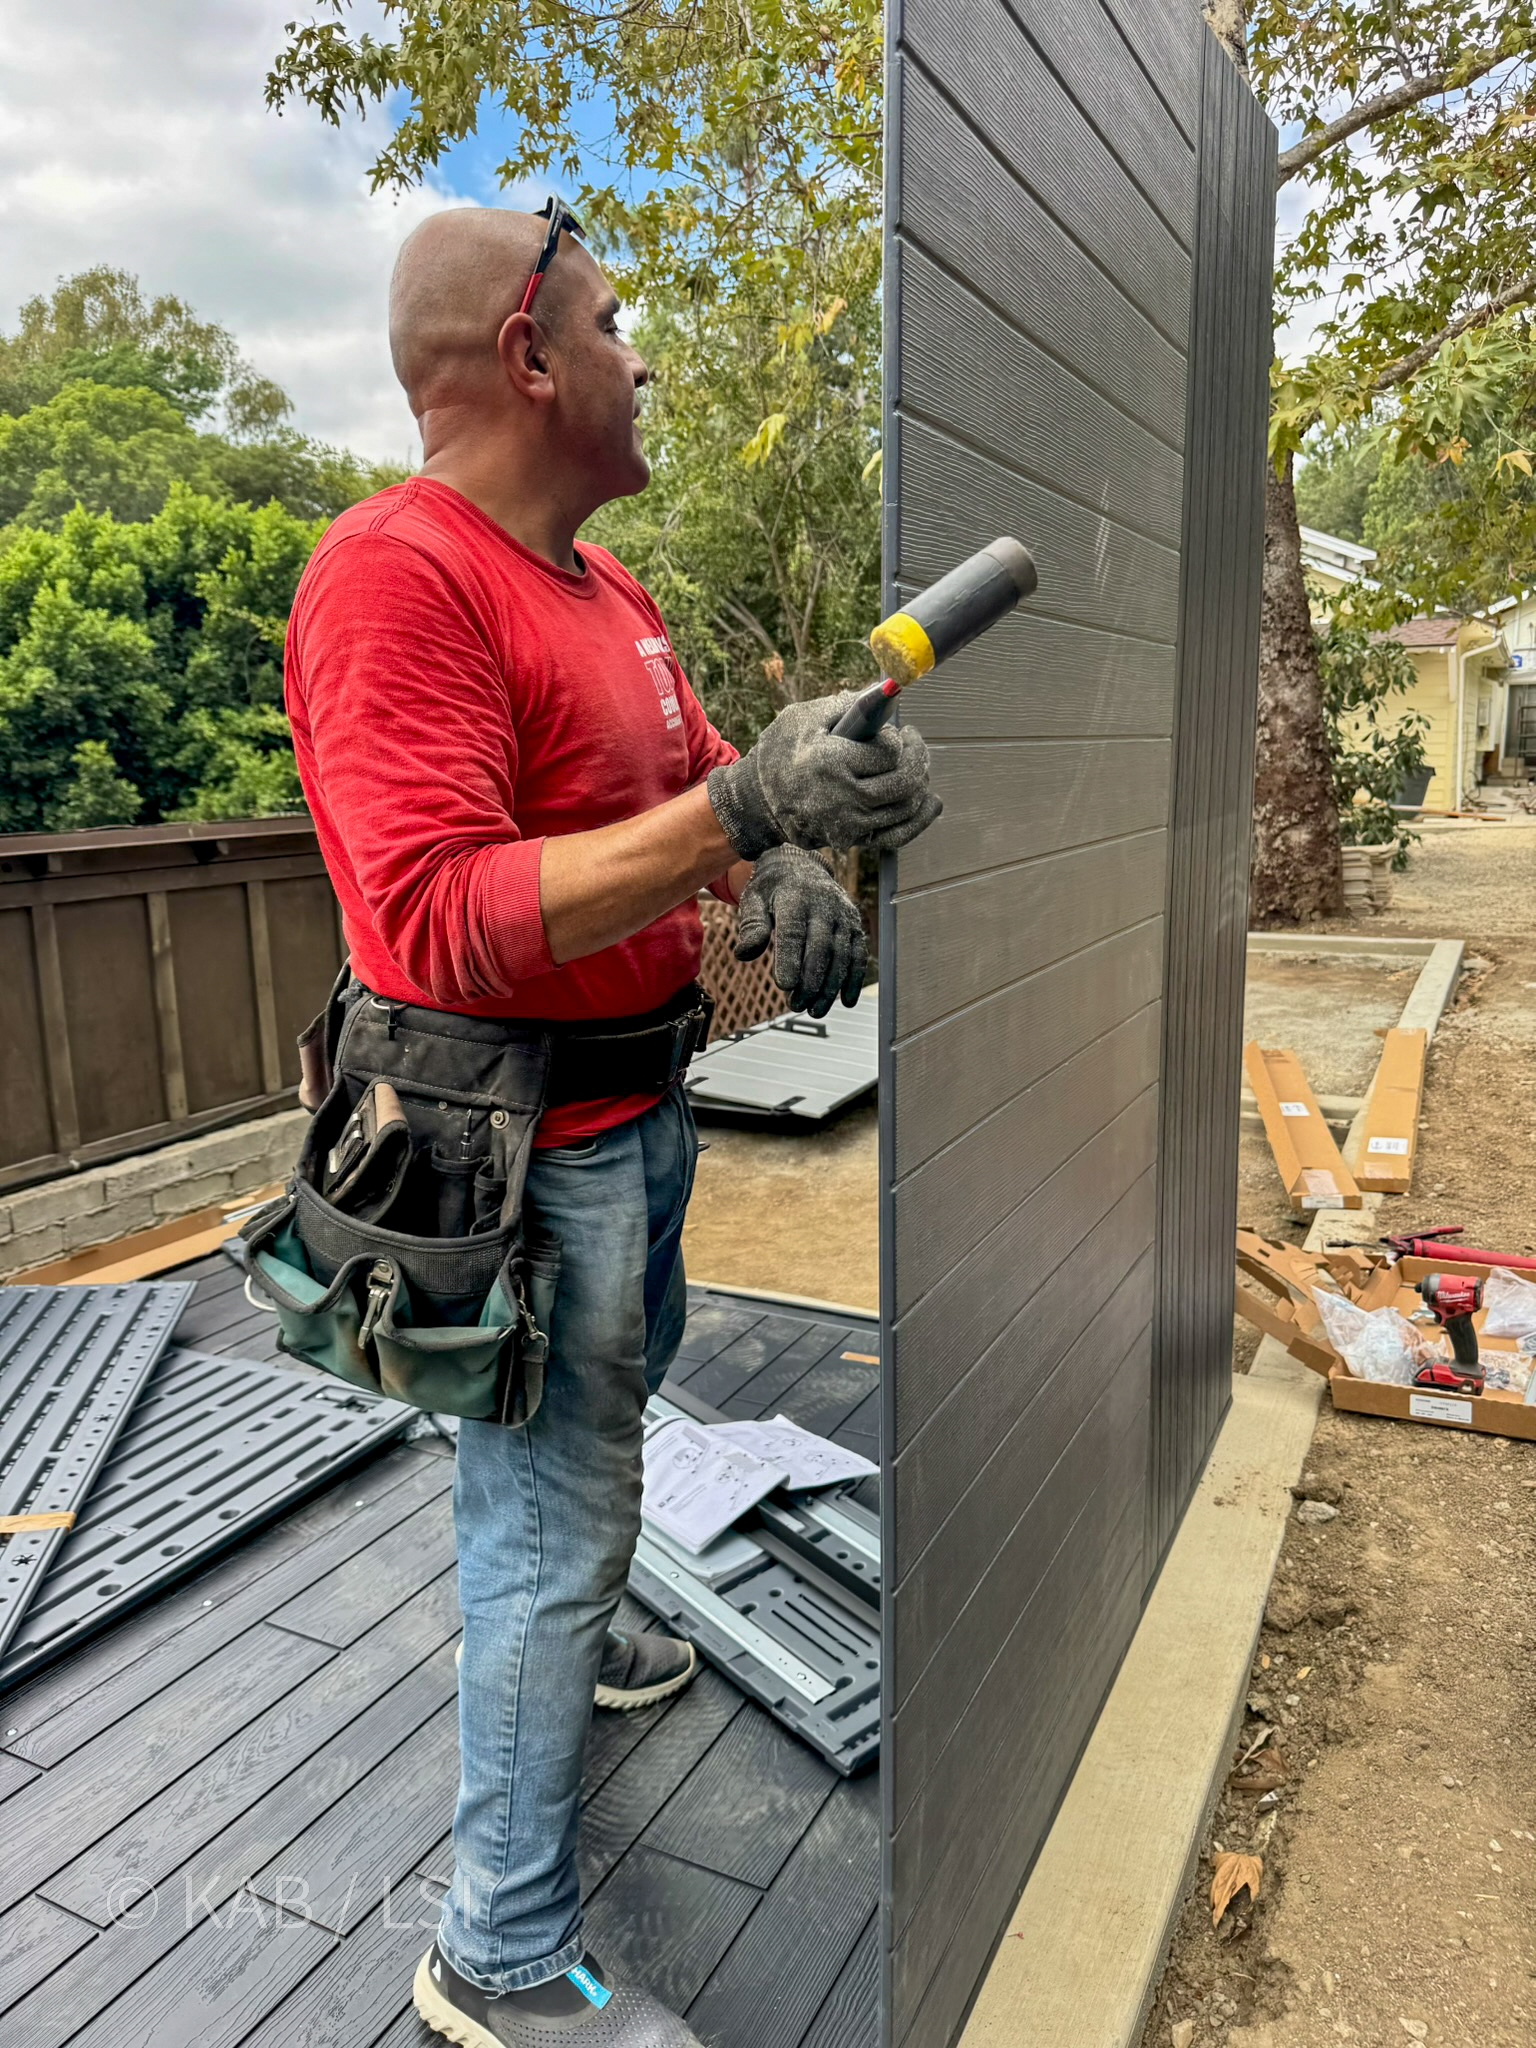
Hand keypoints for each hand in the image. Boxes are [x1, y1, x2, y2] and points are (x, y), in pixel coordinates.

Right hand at [706, 690, 941, 859]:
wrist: (756, 802)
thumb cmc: (779, 754)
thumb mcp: (802, 718)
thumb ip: (845, 705)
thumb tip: (885, 692)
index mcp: (830, 762)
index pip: (889, 752)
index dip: (897, 740)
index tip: (895, 732)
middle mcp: (842, 798)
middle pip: (904, 781)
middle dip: (918, 758)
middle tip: (915, 743)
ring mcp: (849, 824)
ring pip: (906, 806)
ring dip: (920, 782)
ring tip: (915, 765)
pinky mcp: (853, 840)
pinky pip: (898, 834)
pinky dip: (920, 818)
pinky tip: (931, 801)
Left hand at [733, 845, 866, 1018]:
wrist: (801, 867)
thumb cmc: (773, 890)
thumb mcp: (754, 901)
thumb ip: (751, 927)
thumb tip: (744, 953)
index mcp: (794, 897)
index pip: (793, 931)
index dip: (790, 959)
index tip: (784, 985)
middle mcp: (824, 905)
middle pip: (820, 947)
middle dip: (810, 980)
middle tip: (797, 1005)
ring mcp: (843, 915)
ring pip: (842, 954)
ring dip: (830, 986)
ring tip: (815, 1010)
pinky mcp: (855, 926)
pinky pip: (858, 954)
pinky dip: (854, 978)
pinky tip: (845, 1000)